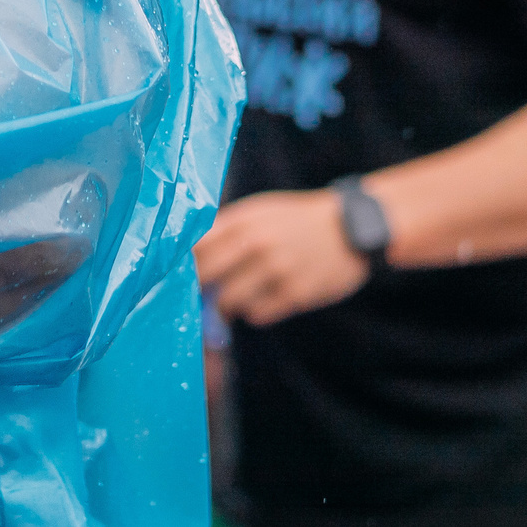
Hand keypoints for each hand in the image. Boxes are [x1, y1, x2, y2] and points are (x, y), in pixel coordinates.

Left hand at [193, 189, 371, 326]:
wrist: (352, 228)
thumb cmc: (296, 220)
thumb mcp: (260, 211)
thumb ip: (226, 228)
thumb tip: (187, 253)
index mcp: (243, 219)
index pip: (195, 246)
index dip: (181, 264)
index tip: (175, 274)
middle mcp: (256, 243)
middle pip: (205, 275)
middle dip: (197, 288)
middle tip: (197, 294)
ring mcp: (277, 269)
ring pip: (229, 300)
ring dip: (227, 304)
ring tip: (234, 298)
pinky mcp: (296, 294)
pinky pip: (258, 314)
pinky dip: (254, 312)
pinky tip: (263, 300)